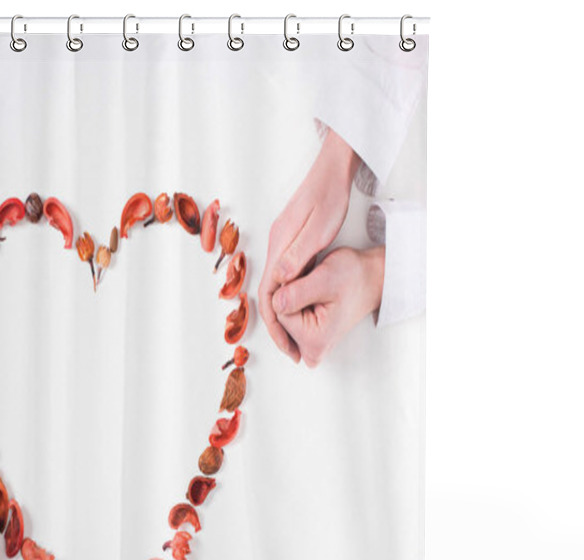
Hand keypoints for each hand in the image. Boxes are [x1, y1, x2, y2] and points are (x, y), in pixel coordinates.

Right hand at [259, 128, 359, 360]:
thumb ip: (298, 254)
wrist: (332, 169)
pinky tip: (299, 308)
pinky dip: (288, 297)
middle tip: (291, 350)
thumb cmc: (329, 196)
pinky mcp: (290, 240)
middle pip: (268, 293)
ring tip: (295, 337)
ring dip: (283, 314)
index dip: (275, 323)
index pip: (268, 292)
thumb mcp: (318, 228)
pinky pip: (283, 276)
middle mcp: (275, 244)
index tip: (285, 344)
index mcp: (279, 244)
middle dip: (277, 326)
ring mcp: (281, 242)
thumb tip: (280, 279)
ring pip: (275, 286)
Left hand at [272, 246, 384, 366]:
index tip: (310, 280)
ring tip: (316, 288)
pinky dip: (296, 303)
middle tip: (315, 283)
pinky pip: (288, 318)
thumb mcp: (326, 278)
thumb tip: (274, 303)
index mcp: (314, 341)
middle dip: (290, 294)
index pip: (278, 309)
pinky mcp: (306, 340)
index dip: (290, 288)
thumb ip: (297, 293)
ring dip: (292, 297)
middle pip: (278, 316)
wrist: (370, 279)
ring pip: (282, 315)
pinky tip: (313, 296)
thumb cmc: (354, 277)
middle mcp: (310, 351)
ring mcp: (308, 348)